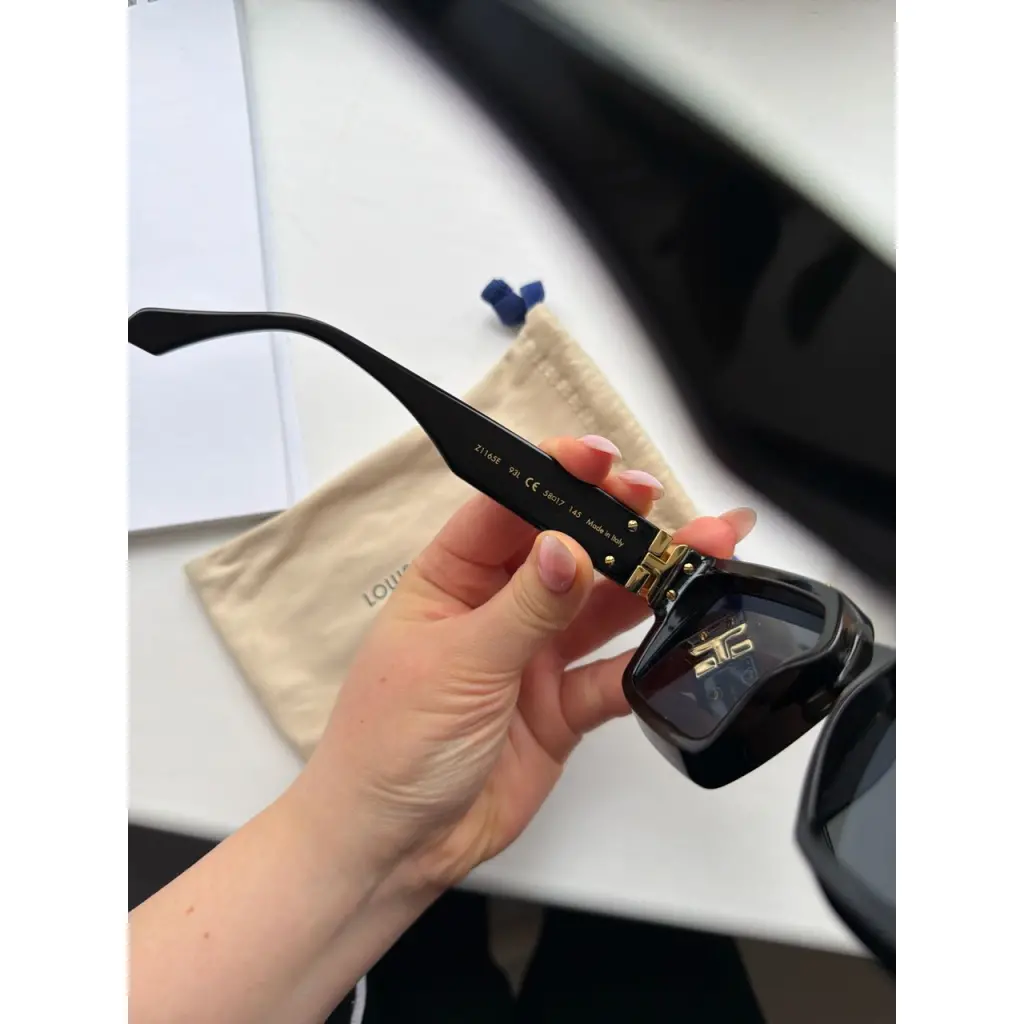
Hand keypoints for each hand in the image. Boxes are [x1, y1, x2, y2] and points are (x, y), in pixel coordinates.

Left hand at [292, 436, 756, 889]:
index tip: (600, 460)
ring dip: (650, 583)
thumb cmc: (389, 745)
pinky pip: (614, 674)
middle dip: (617, 525)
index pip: (508, 509)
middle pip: (568, 550)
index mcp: (452, 579)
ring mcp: (532, 656)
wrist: (395, 845)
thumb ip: (525, 606)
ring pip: (601, 606)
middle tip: (663, 504)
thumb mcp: (458, 663)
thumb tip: (569, 545)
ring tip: (705, 554)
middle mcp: (497, 608)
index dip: (555, 479)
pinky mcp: (562, 705)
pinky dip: (650, 662)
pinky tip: (686, 640)